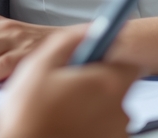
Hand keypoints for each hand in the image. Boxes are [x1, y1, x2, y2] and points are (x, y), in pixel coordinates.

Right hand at [0, 26, 139, 137]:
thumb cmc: (28, 117)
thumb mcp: (39, 66)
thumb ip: (69, 40)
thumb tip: (89, 29)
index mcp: (107, 84)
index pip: (129, 63)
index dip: (110, 60)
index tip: (94, 61)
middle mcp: (119, 110)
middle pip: (118, 88)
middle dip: (97, 84)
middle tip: (69, 87)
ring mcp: (116, 133)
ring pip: (110, 111)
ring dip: (93, 107)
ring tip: (62, 110)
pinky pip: (104, 130)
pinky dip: (90, 126)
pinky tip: (66, 125)